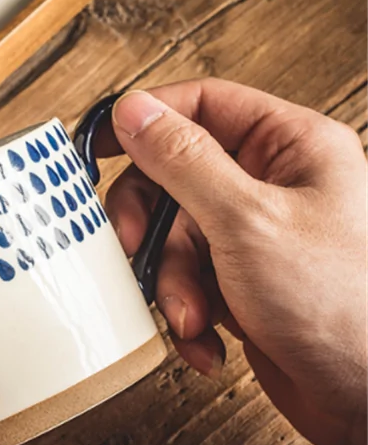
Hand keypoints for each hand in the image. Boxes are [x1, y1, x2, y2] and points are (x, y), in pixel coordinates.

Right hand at [96, 79, 366, 444]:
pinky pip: (186, 278)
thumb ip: (183, 160)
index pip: (203, 105)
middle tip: (134, 246)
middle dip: (152, 223)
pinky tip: (206, 339)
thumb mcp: (247, 220)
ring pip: (174, 235)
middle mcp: (272, 185)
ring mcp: (253, 236)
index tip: (101, 144)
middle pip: (175, 176)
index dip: (148, 120)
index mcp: (291, 148)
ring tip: (192, 315)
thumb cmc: (342, 306)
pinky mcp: (240, 281)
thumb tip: (134, 111)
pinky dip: (186, 312)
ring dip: (172, 281)